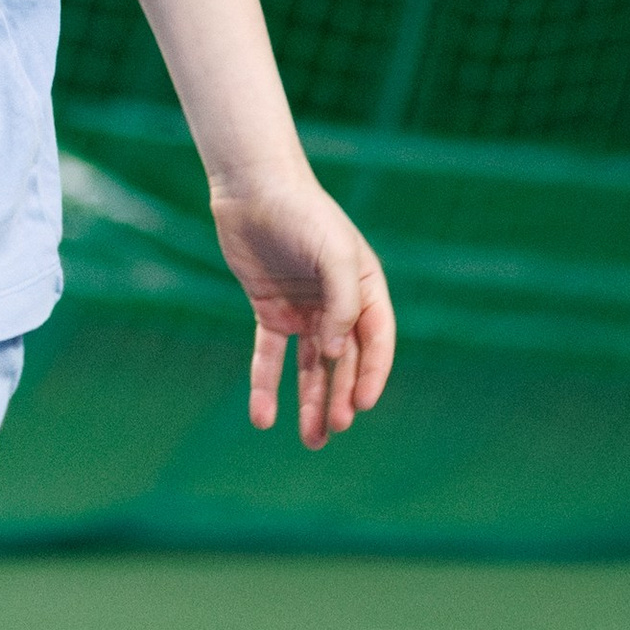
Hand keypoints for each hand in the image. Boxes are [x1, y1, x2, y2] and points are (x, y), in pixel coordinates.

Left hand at [210, 166, 394, 448]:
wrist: (253, 189)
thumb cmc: (302, 214)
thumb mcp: (333, 253)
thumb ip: (342, 303)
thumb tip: (337, 354)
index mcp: (365, 289)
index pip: (376, 342)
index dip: (371, 375)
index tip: (359, 406)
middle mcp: (338, 304)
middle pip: (344, 361)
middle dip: (340, 397)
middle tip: (333, 430)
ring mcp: (304, 309)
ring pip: (311, 366)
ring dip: (310, 402)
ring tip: (311, 440)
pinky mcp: (270, 309)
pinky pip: (270, 355)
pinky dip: (266, 385)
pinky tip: (262, 417)